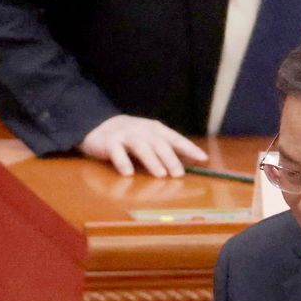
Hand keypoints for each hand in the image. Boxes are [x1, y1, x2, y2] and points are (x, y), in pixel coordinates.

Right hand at [78, 114, 207, 176]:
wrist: (98, 125)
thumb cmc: (130, 136)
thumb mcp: (149, 138)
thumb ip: (166, 148)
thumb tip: (189, 162)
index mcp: (155, 129)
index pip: (175, 138)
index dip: (189, 148)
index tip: (202, 158)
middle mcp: (142, 130)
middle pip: (159, 143)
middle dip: (170, 158)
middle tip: (179, 174)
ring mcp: (125, 135)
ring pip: (140, 147)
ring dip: (151, 161)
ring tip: (160, 175)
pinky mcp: (108, 142)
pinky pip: (116, 153)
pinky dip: (122, 162)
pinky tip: (128, 174)